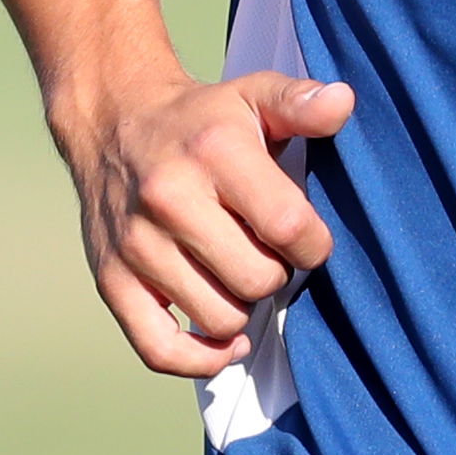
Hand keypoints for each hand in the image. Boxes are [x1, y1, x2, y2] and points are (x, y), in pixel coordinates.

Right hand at [69, 67, 359, 378]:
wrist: (113, 123)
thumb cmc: (200, 120)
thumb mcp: (253, 95)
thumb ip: (302, 103)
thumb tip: (343, 102)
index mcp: (214, 151)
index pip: (289, 227)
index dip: (314, 244)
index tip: (307, 237)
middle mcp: (169, 199)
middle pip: (257, 279)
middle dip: (277, 273)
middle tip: (268, 251)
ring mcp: (136, 245)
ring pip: (219, 317)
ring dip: (243, 307)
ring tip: (239, 274)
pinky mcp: (112, 281)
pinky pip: (160, 350)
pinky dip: (201, 359)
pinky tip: (225, 338)